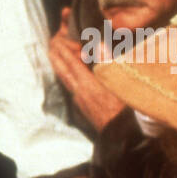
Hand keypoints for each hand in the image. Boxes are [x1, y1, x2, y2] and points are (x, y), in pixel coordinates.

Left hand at [48, 9, 125, 131]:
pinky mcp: (84, 108)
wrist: (122, 137)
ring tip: (53, 57)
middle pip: (65, 72)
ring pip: (66, 81)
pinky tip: (68, 77)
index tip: (57, 40)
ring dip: (59, 67)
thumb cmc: (126, 109)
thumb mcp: (120, 83)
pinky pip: (71, 88)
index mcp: (89, 85)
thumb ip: (108, 63)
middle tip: (50, 44)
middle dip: (57, 57)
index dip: (65, 51)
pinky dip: (67, 78)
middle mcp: (81, 93)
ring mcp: (81, 102)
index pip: (73, 64)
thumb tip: (99, 45)